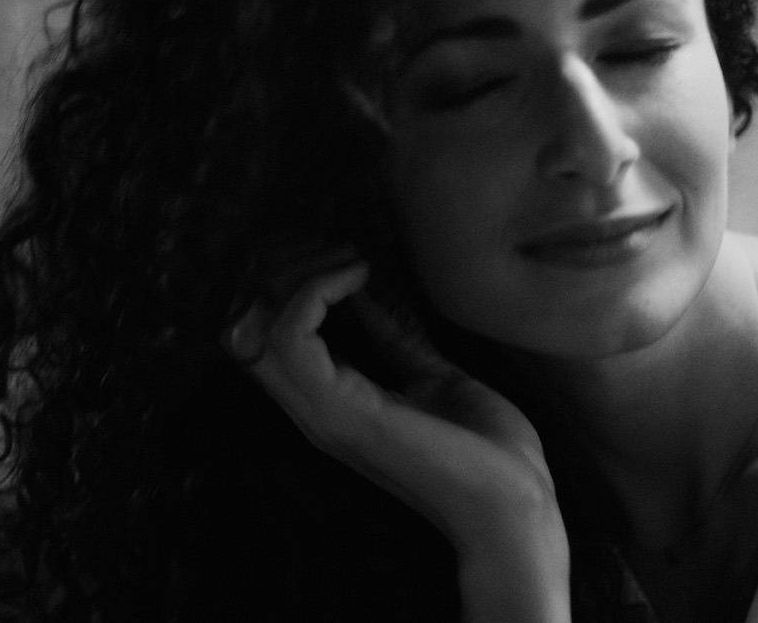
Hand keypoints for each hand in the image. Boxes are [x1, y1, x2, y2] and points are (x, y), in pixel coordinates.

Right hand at [224, 258, 565, 569]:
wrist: (513, 503)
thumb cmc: (486, 450)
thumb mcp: (435, 377)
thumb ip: (395, 343)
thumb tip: (368, 296)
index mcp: (331, 401)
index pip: (260, 334)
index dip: (288, 282)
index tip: (347, 257)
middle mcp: (313, 409)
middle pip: (244, 324)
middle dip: (283, 270)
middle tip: (344, 254)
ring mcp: (323, 412)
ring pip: (256, 327)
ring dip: (299, 275)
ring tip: (352, 262)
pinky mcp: (343, 411)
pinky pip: (291, 337)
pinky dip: (316, 292)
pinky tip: (359, 276)